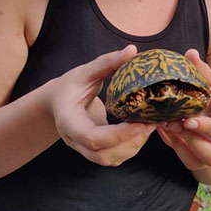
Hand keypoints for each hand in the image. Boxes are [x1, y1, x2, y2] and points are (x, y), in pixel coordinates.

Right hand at [48, 45, 156, 165]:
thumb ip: (107, 62)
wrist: (57, 102)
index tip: (140, 122)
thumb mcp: (85, 71)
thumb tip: (132, 51)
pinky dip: (130, 147)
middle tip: (152, 123)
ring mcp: (83, 149)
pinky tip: (142, 130)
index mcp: (68, 121)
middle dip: (131, 142)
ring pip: (109, 160)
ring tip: (151, 126)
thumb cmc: (70, 86)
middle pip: (102, 154)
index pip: (91, 137)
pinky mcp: (95, 150)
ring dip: (133, 146)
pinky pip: (114, 157)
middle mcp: (74, 140)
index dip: (118, 134)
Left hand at [157, 49, 210, 170]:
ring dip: (178, 143)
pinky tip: (162, 127)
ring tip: (164, 123)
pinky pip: (183, 158)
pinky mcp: (195, 162)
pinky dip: (171, 144)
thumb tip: (190, 53)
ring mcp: (210, 156)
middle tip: (171, 122)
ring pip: (196, 161)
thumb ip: (203, 72)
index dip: (209, 128)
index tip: (189, 121)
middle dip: (190, 140)